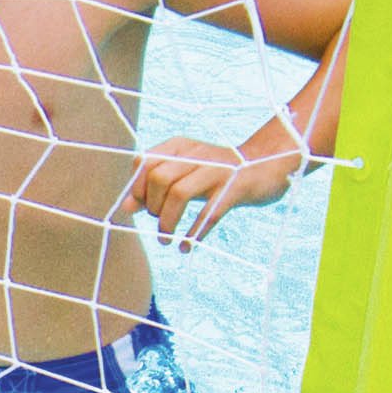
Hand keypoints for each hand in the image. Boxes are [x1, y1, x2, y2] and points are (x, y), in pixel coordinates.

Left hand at [131, 129, 302, 246]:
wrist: (266, 165)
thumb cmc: (217, 173)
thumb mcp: (185, 175)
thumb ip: (155, 187)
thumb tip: (125, 207)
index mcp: (180, 146)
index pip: (144, 163)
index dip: (137, 189)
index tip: (142, 208)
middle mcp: (196, 154)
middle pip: (159, 178)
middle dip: (152, 207)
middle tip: (158, 223)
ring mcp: (217, 170)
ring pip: (180, 194)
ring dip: (168, 222)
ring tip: (166, 239)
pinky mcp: (235, 189)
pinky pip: (209, 213)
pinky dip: (194, 233)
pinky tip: (187, 246)